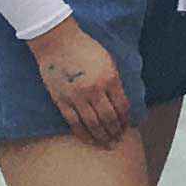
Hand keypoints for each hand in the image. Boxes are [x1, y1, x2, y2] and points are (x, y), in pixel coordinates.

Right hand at [29, 16, 131, 147]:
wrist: (58, 42)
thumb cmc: (85, 48)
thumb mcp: (108, 61)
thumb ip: (114, 81)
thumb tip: (121, 102)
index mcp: (110, 78)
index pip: (122, 106)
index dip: (126, 119)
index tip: (127, 126)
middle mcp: (95, 90)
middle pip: (109, 118)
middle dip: (115, 131)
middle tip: (118, 139)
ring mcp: (77, 96)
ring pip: (93, 123)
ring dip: (102, 136)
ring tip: (107, 143)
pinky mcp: (62, 100)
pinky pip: (74, 122)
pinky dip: (83, 133)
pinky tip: (89, 140)